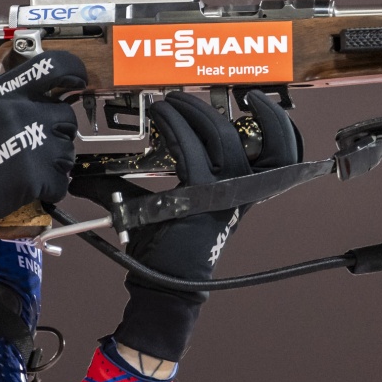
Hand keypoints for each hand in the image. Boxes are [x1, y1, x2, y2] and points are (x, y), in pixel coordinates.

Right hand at [0, 52, 86, 247]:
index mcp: (4, 92)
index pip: (55, 67)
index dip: (74, 71)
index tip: (77, 81)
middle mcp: (25, 113)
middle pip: (67, 115)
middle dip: (58, 129)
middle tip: (38, 140)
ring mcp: (34, 146)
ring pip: (68, 150)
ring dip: (55, 160)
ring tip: (29, 166)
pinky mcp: (37, 178)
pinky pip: (62, 182)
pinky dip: (51, 187)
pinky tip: (30, 186)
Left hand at [104, 89, 300, 365]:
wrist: (165, 285)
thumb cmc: (170, 249)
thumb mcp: (175, 206)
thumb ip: (154, 181)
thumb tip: (98, 171)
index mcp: (246, 191)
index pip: (283, 151)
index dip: (276, 120)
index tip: (253, 99)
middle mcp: (242, 191)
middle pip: (244, 134)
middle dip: (211, 108)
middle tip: (182, 97)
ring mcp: (224, 194)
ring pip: (219, 136)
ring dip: (191, 112)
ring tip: (168, 103)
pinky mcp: (200, 196)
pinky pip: (189, 150)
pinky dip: (175, 128)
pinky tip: (162, 118)